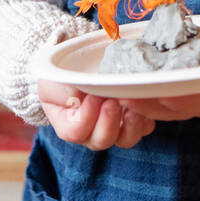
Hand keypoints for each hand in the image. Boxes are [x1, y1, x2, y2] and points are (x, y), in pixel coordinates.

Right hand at [38, 79, 155, 148]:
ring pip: (125, 139)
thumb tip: (78, 96)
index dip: (85, 118)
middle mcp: (91, 132)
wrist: (86, 59)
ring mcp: (114, 127)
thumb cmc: (66, 71)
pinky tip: (141, 100)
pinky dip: (145, 116)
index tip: (92, 97)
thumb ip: (60, 89)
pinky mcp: (133, 119)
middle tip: (112, 101)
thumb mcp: (54, 77)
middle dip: (108, 122)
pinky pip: (144, 127)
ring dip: (130, 123)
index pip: (75, 133)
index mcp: (67, 124)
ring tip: (129, 102)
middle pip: (101, 141)